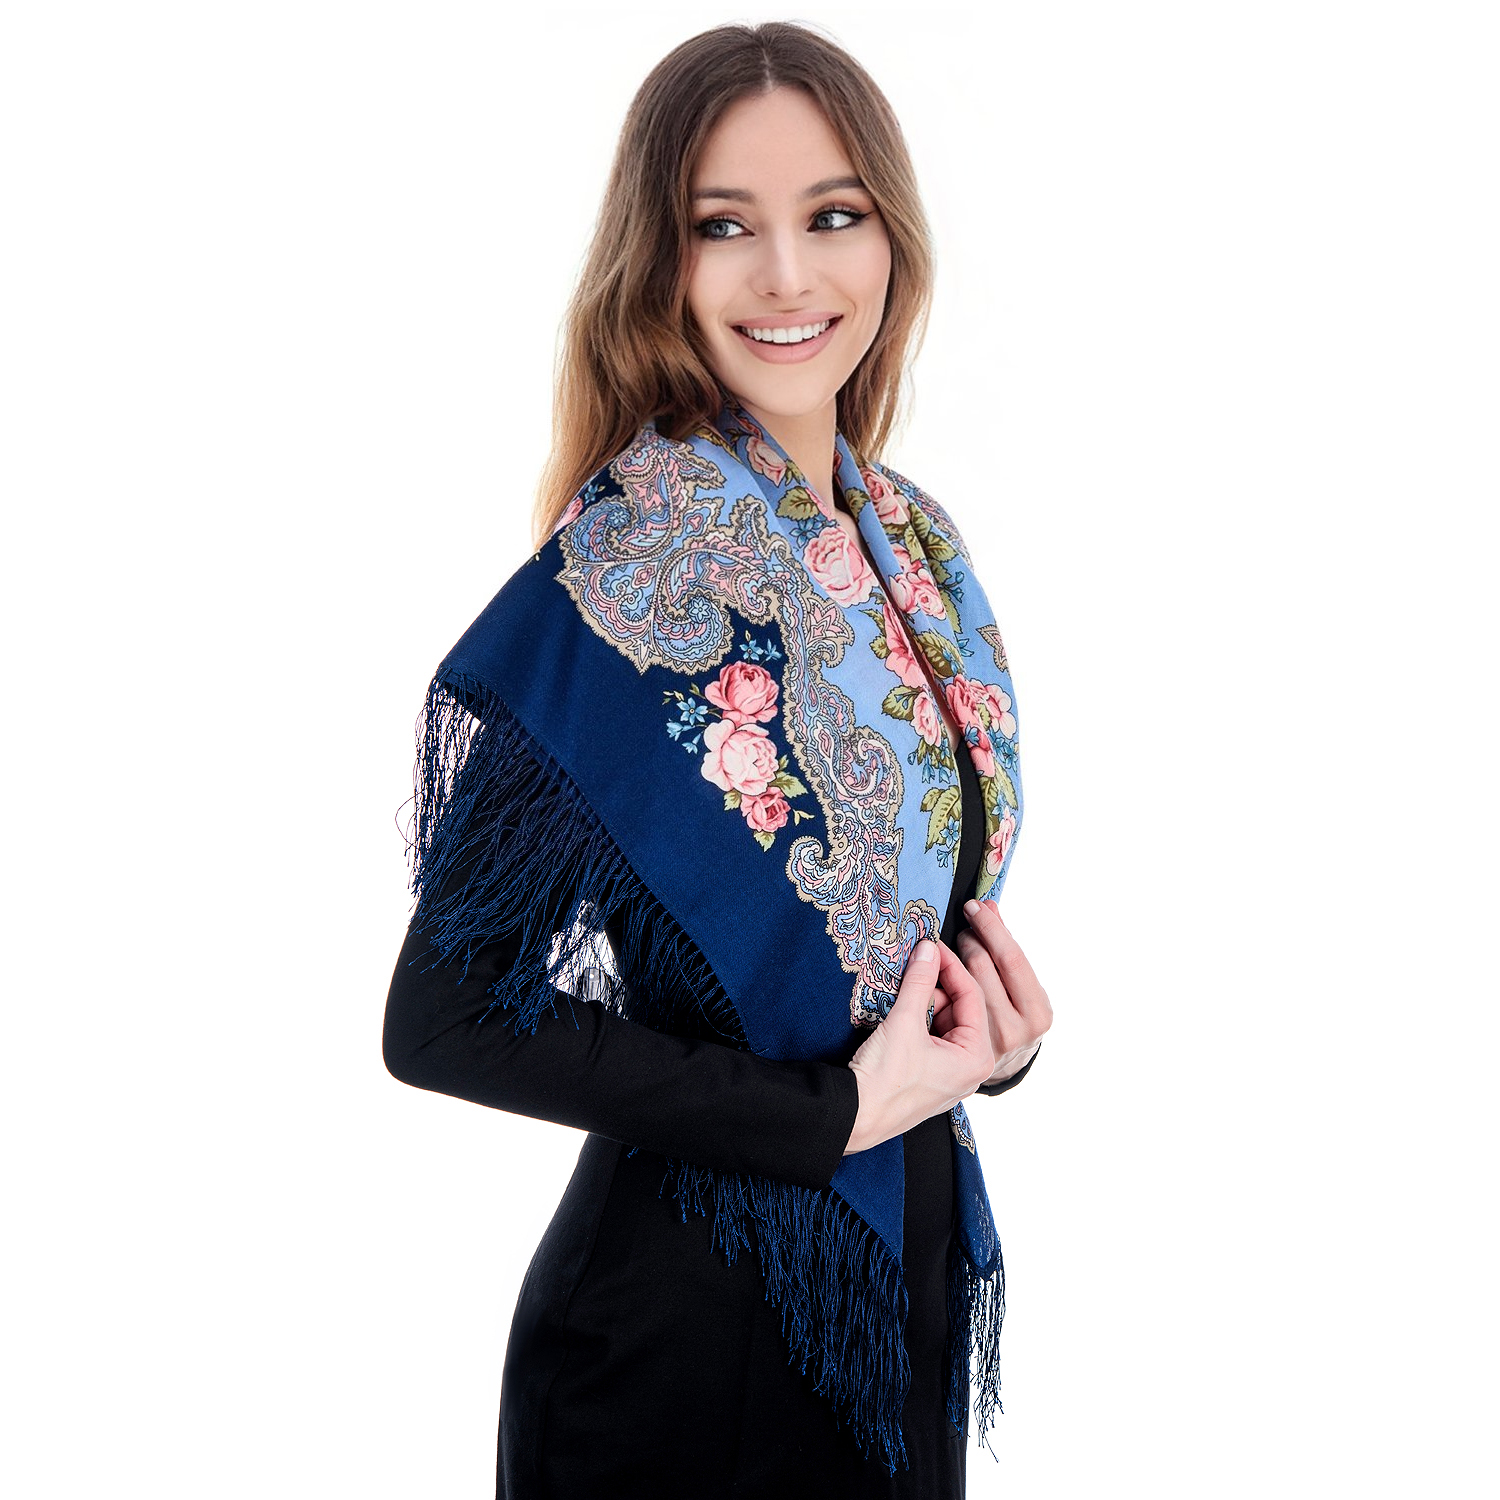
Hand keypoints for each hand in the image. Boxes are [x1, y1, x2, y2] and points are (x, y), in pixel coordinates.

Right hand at [845, 937, 994, 1155]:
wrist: (855, 1118)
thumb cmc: (886, 1080)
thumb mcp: (904, 1022)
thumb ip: (919, 981)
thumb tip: (928, 949)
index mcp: (977, 1057)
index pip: (972, 996)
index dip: (950, 965)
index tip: (931, 944)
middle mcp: (971, 1068)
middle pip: (960, 1009)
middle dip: (936, 986)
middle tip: (913, 965)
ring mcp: (950, 1074)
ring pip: (943, 1022)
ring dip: (924, 1002)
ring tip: (902, 991)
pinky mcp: (930, 1076)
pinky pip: (932, 1037)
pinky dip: (917, 1020)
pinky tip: (899, 1012)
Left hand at [939, 901, 1052, 1084]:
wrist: (1004, 1063)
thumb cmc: (1013, 1013)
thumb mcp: (1019, 983)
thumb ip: (1004, 946)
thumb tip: (989, 905)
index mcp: (1037, 1012)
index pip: (1010, 958)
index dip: (990, 928)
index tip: (973, 906)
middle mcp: (1014, 1031)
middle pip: (981, 967)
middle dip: (968, 939)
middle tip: (960, 925)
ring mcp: (986, 1043)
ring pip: (959, 984)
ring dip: (950, 959)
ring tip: (949, 946)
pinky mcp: (960, 1049)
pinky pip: (945, 1004)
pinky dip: (940, 984)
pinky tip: (936, 974)